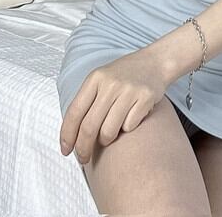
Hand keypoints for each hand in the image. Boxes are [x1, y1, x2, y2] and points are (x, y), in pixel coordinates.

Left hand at [59, 46, 172, 163]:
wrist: (155, 61)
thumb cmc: (125, 75)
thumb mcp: (102, 79)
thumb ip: (88, 102)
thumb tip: (72, 136)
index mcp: (95, 78)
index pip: (74, 112)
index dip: (67, 135)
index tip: (65, 151)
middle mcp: (111, 84)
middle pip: (89, 127)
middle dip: (83, 148)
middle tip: (84, 158)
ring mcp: (129, 90)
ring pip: (108, 131)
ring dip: (106, 140)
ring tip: (109, 135)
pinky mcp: (146, 97)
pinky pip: (129, 127)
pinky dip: (127, 129)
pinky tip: (130, 118)